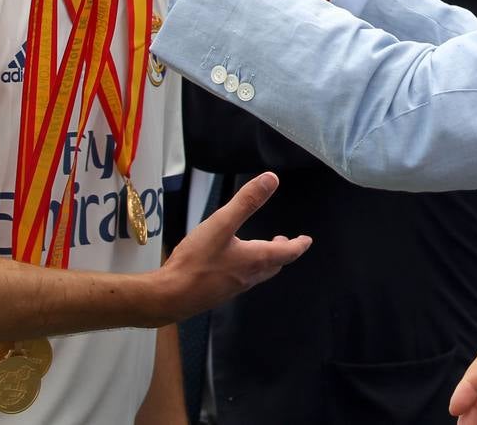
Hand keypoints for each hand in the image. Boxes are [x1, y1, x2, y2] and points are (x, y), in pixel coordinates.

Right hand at [149, 172, 310, 323]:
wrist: (170, 296)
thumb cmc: (197, 261)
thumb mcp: (221, 224)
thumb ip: (246, 201)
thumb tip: (271, 180)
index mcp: (256, 259)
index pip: (288, 253)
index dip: (299, 244)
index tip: (306, 240)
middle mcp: (249, 276)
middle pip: (274, 264)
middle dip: (282, 252)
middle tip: (284, 242)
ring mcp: (233, 288)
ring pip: (257, 273)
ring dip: (265, 260)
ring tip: (260, 250)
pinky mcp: (218, 293)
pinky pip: (241, 279)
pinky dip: (247, 268)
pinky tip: (232, 263)